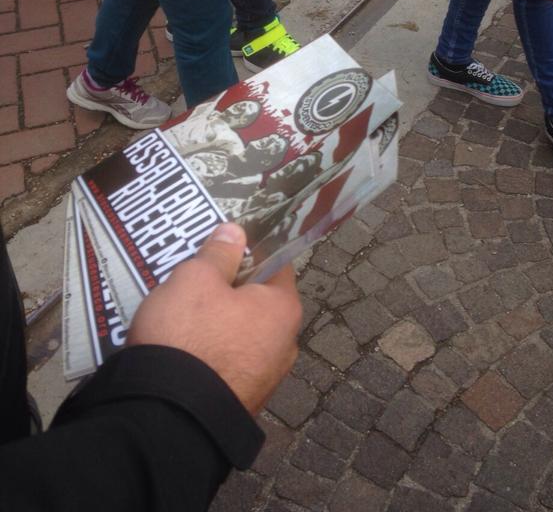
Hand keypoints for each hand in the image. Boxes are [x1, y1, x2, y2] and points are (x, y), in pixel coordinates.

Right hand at [127, 223, 301, 414]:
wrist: (167, 419)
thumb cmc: (188, 336)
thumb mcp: (196, 278)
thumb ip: (218, 253)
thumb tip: (236, 234)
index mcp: (284, 309)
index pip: (275, 264)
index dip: (248, 250)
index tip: (221, 247)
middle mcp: (284, 345)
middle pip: (256, 301)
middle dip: (227, 290)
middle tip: (193, 281)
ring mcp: (264, 379)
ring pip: (239, 334)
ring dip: (215, 323)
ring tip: (179, 315)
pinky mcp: (239, 403)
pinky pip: (226, 364)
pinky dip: (208, 354)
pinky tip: (181, 349)